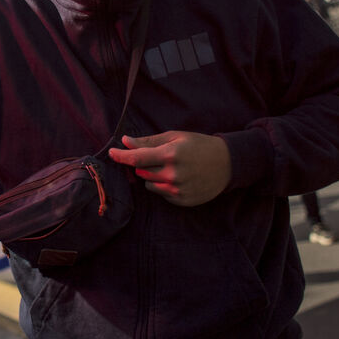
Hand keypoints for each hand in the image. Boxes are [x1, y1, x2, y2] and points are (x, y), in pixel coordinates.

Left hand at [107, 131, 231, 206]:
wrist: (227, 164)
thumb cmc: (199, 146)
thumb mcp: (176, 137)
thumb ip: (149, 141)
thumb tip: (125, 141)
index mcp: (171, 155)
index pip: (137, 158)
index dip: (121, 156)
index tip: (111, 152)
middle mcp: (173, 174)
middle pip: (141, 172)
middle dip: (142, 164)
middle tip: (156, 156)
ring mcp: (178, 190)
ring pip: (149, 184)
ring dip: (152, 176)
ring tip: (171, 167)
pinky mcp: (182, 201)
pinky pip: (161, 194)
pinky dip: (163, 185)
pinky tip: (178, 178)